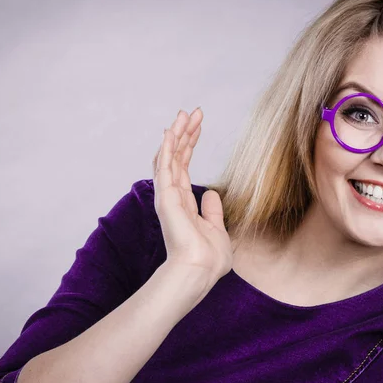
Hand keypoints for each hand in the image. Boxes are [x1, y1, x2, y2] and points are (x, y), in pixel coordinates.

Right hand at [152, 107, 232, 288]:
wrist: (201, 270)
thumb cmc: (209, 258)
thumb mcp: (216, 228)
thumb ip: (211, 210)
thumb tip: (210, 193)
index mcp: (182, 203)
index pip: (183, 166)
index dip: (189, 145)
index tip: (197, 125)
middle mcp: (172, 196)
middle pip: (176, 157)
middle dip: (185, 133)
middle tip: (193, 112)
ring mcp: (167, 196)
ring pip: (169, 157)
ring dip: (176, 134)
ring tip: (185, 113)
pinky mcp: (166, 197)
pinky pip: (165, 166)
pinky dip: (168, 147)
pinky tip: (172, 130)